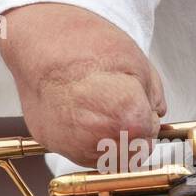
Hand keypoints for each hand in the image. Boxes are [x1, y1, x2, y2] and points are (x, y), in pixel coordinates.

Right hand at [0, 3, 165, 165]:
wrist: (41, 38)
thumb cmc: (85, 44)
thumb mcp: (137, 62)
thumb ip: (153, 95)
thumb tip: (155, 111)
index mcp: (128, 120)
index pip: (150, 135)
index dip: (148, 117)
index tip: (141, 105)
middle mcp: (99, 140)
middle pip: (130, 152)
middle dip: (132, 134)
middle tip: (122, 106)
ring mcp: (73, 145)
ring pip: (105, 157)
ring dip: (109, 141)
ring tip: (99, 107)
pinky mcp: (52, 143)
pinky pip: (79, 152)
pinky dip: (86, 140)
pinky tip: (83, 114)